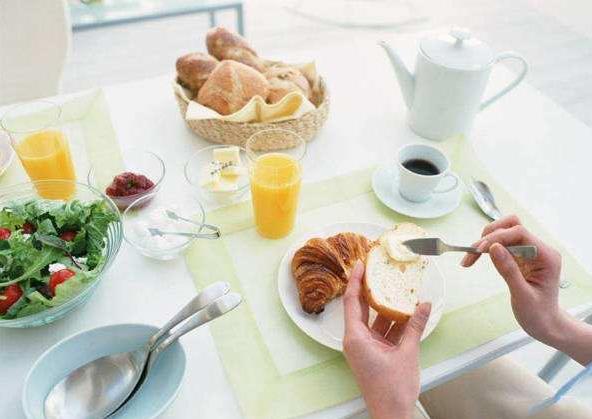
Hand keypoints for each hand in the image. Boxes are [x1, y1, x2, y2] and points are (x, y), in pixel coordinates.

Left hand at [343, 260, 430, 418]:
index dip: (355, 281)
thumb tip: (424, 306)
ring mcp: (365, 347)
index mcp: (356, 338)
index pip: (353, 302)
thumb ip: (415, 327)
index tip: (359, 264)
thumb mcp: (407, 353)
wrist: (392, 414)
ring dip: (386, 307)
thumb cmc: (391, 390)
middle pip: (362, 307)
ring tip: (397, 287)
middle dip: (370, 289)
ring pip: (375, 319)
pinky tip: (407, 312)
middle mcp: (356, 340)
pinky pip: (382, 331)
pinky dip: (393, 323)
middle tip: (377, 269)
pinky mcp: (374, 353)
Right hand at [461, 215, 564, 345]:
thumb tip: (493, 248)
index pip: (520, 233)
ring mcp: (529, 252)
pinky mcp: (519, 256)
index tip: (480, 250)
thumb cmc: (538, 314)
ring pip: (503, 232)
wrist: (545, 324)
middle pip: (511, 226)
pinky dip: (486, 249)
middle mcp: (539, 249)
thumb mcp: (522, 295)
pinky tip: (474, 258)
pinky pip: (500, 244)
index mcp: (546, 256)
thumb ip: (509, 270)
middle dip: (490, 236)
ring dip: (485, 241)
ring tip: (470, 257)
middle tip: (473, 252)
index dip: (497, 237)